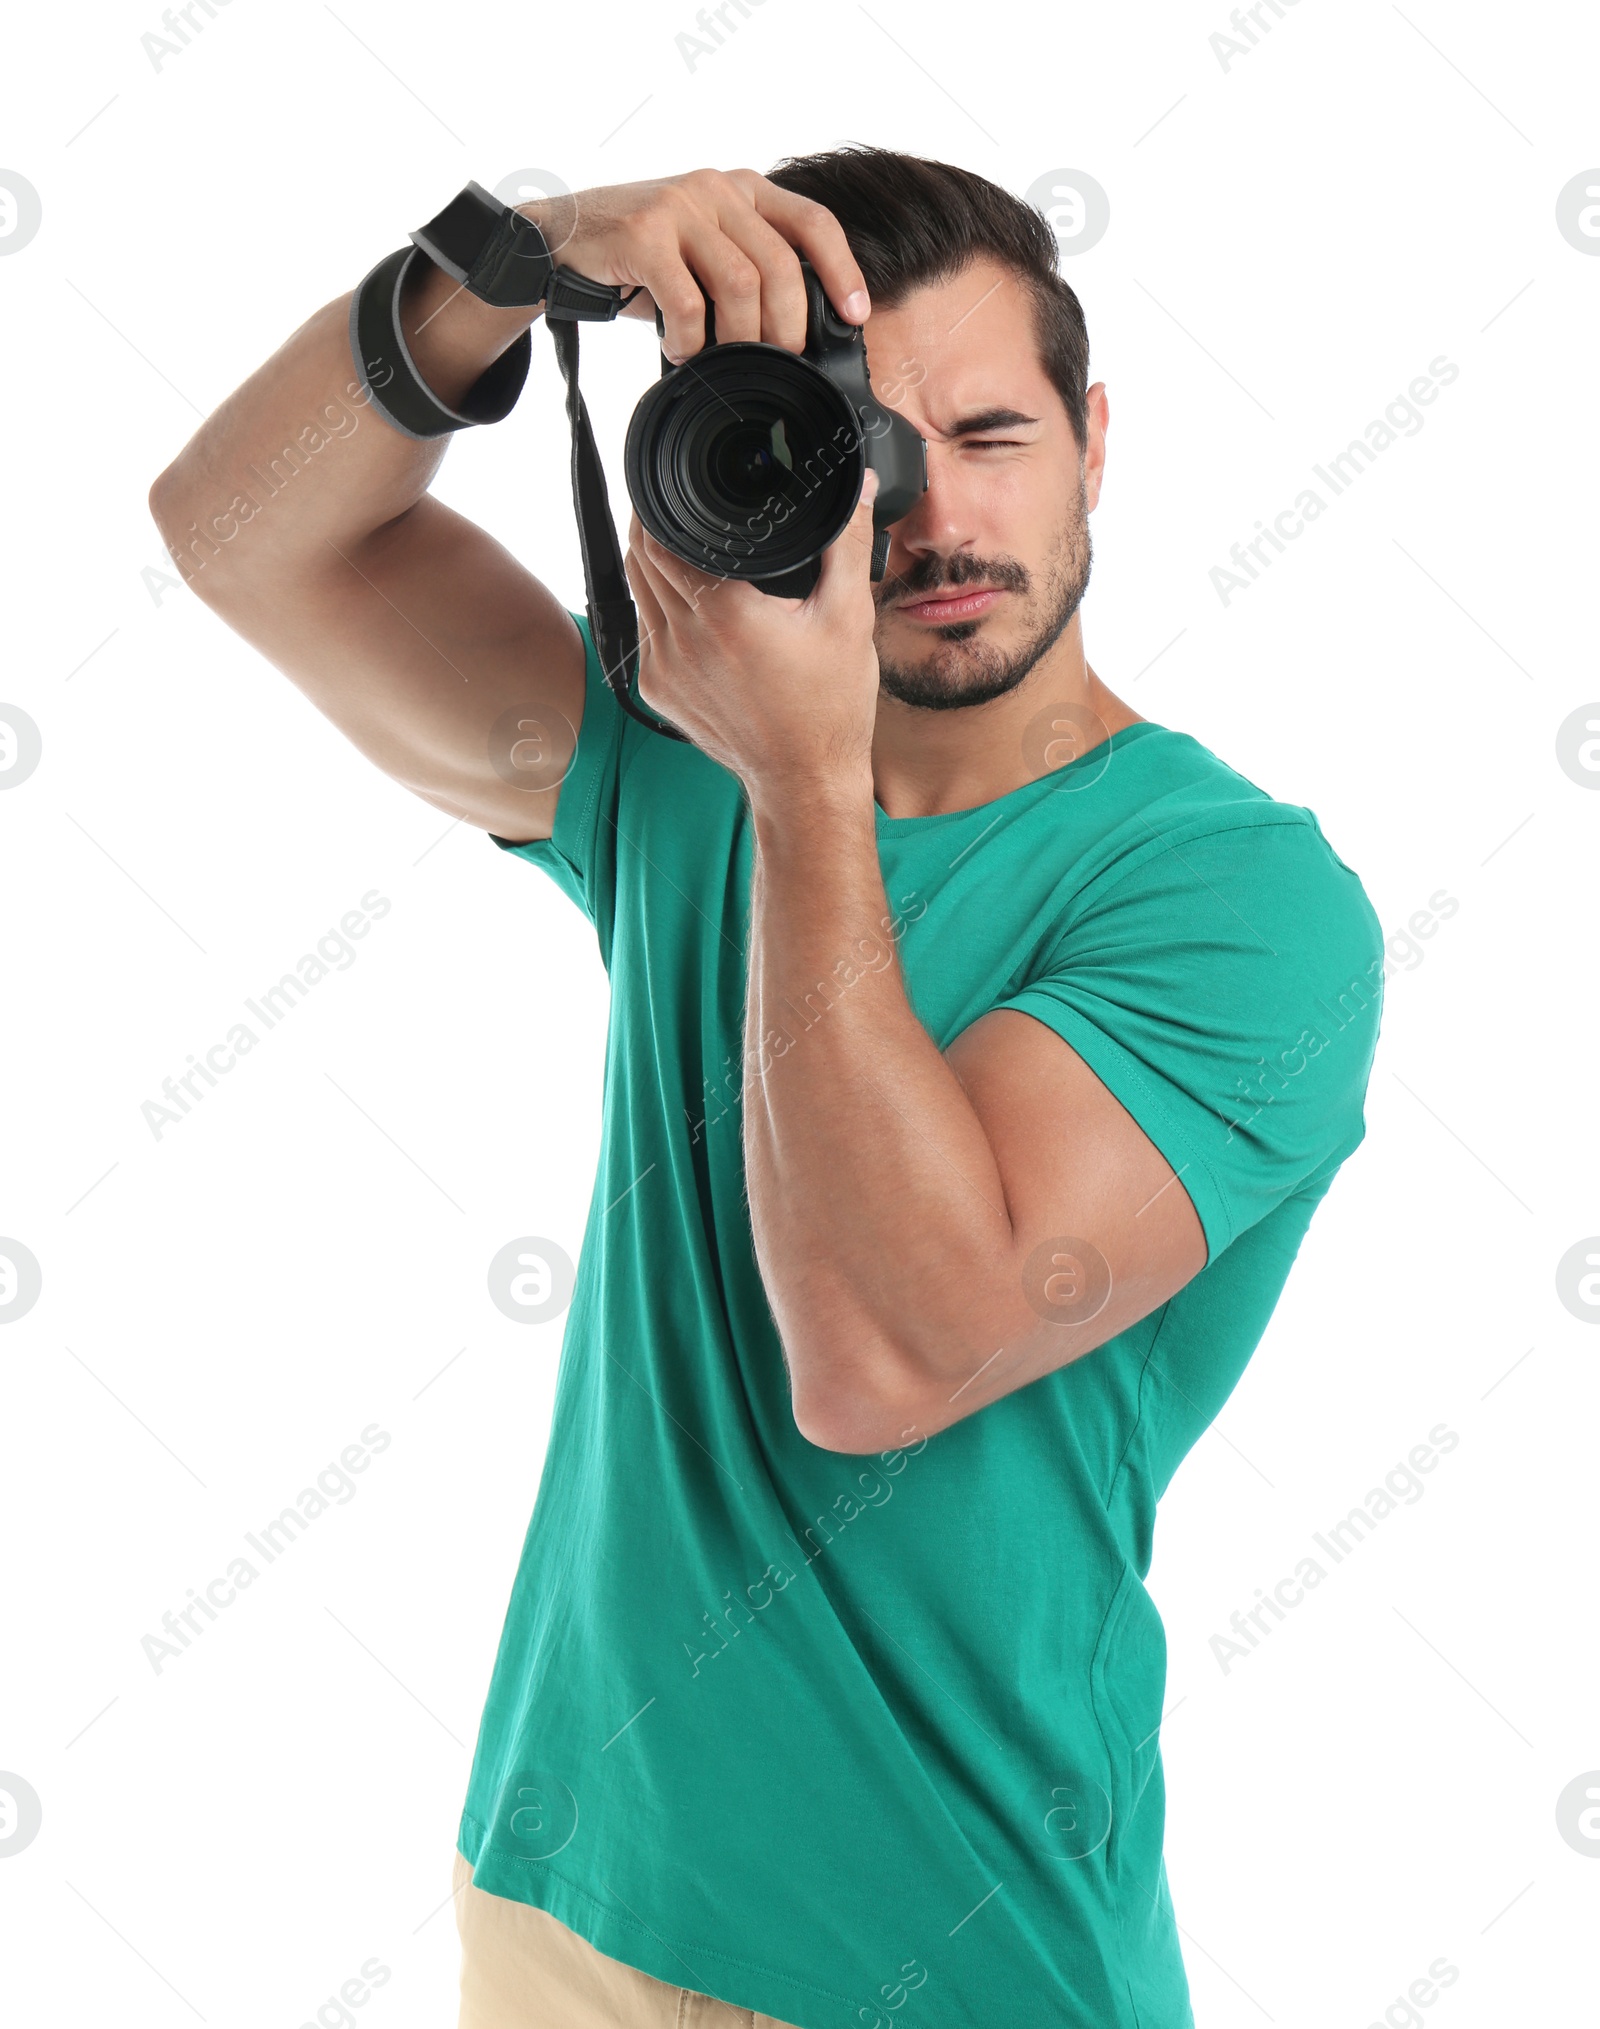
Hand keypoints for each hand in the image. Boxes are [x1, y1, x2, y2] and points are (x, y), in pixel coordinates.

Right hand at [514, 168, 869, 363]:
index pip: (813, 221)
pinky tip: (679, 352)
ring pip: (742, 285)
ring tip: (720, 362)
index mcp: (742, 189)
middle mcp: (716, 188)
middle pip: (782, 266)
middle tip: (776, 364)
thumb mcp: (702, 252)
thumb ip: (746, 272)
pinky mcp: (643, 234)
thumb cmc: (638, 258)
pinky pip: (688, 301)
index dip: (843, 271)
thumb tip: (797, 337)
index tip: (856, 317)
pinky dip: (690, 341)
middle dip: (788, 328)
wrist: (556, 240)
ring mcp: (680, 207)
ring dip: (739, 341)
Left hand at [624, 472, 881, 805]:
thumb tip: (861, 486)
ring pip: (637, 592)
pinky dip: (656, 607)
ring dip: (650, 563)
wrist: (804, 782)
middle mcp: (682, 638)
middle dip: (652, 524)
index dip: (663, 503)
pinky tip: (685, 601)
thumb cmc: (829, 709)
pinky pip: (645, 631)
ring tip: (679, 544)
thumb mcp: (848, 618)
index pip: (663, 535)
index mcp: (723, 611)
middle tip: (678, 506)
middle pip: (641, 556)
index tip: (678, 486)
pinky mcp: (658, 691)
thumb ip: (847, 543)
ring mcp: (663, 668)